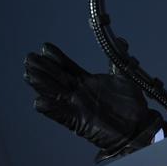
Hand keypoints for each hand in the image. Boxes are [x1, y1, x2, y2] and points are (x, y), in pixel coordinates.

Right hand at [23, 42, 162, 161]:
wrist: (137, 125)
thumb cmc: (129, 103)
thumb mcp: (124, 77)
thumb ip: (118, 60)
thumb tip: (121, 40)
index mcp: (88, 81)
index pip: (69, 67)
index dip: (57, 58)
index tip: (45, 47)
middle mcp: (79, 92)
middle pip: (57, 78)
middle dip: (44, 69)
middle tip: (29, 58)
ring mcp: (77, 106)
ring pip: (55, 94)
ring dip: (42, 85)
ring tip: (29, 75)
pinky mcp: (79, 121)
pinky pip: (61, 115)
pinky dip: (51, 109)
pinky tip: (39, 102)